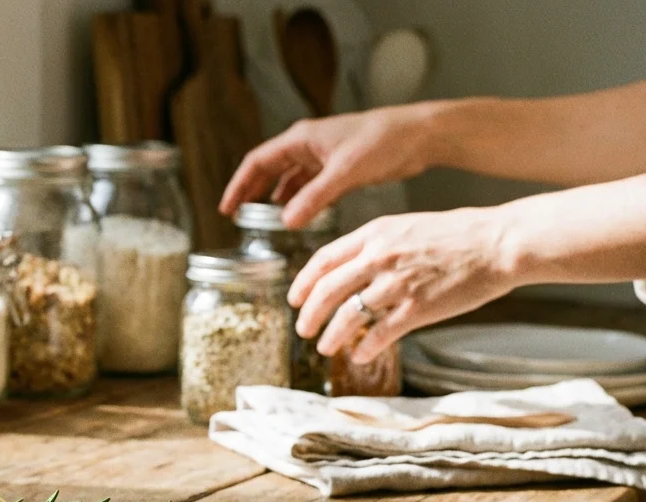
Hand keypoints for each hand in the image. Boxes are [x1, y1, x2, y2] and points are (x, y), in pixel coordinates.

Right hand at [219, 104, 441, 228]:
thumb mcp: (345, 172)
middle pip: (268, 170)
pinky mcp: (339, 167)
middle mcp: (307, 145)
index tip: (227, 209)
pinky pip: (309, 186)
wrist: (418, 135)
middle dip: (251, 192)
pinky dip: (299, 200)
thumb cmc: (383, 141)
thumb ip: (315, 198)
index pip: (258, 162)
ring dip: (274, 198)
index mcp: (301, 139)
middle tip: (236, 217)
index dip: (239, 185)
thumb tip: (286, 221)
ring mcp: (323, 156)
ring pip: (288, 179)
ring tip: (261, 220)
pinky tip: (296, 216)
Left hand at [289, 207, 523, 362]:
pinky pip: (381, 333)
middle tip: (302, 329)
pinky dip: (365, 348)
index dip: (303, 283)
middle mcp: (380, 257)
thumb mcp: (406, 227)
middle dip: (309, 313)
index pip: (324, 260)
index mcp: (375, 234)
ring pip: (348, 315)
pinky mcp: (419, 308)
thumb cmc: (457, 235)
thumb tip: (351, 269)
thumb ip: (376, 246)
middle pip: (327, 290)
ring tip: (324, 347)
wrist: (497, 242)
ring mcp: (398, 283)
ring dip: (331, 335)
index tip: (295, 298)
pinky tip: (360, 356)